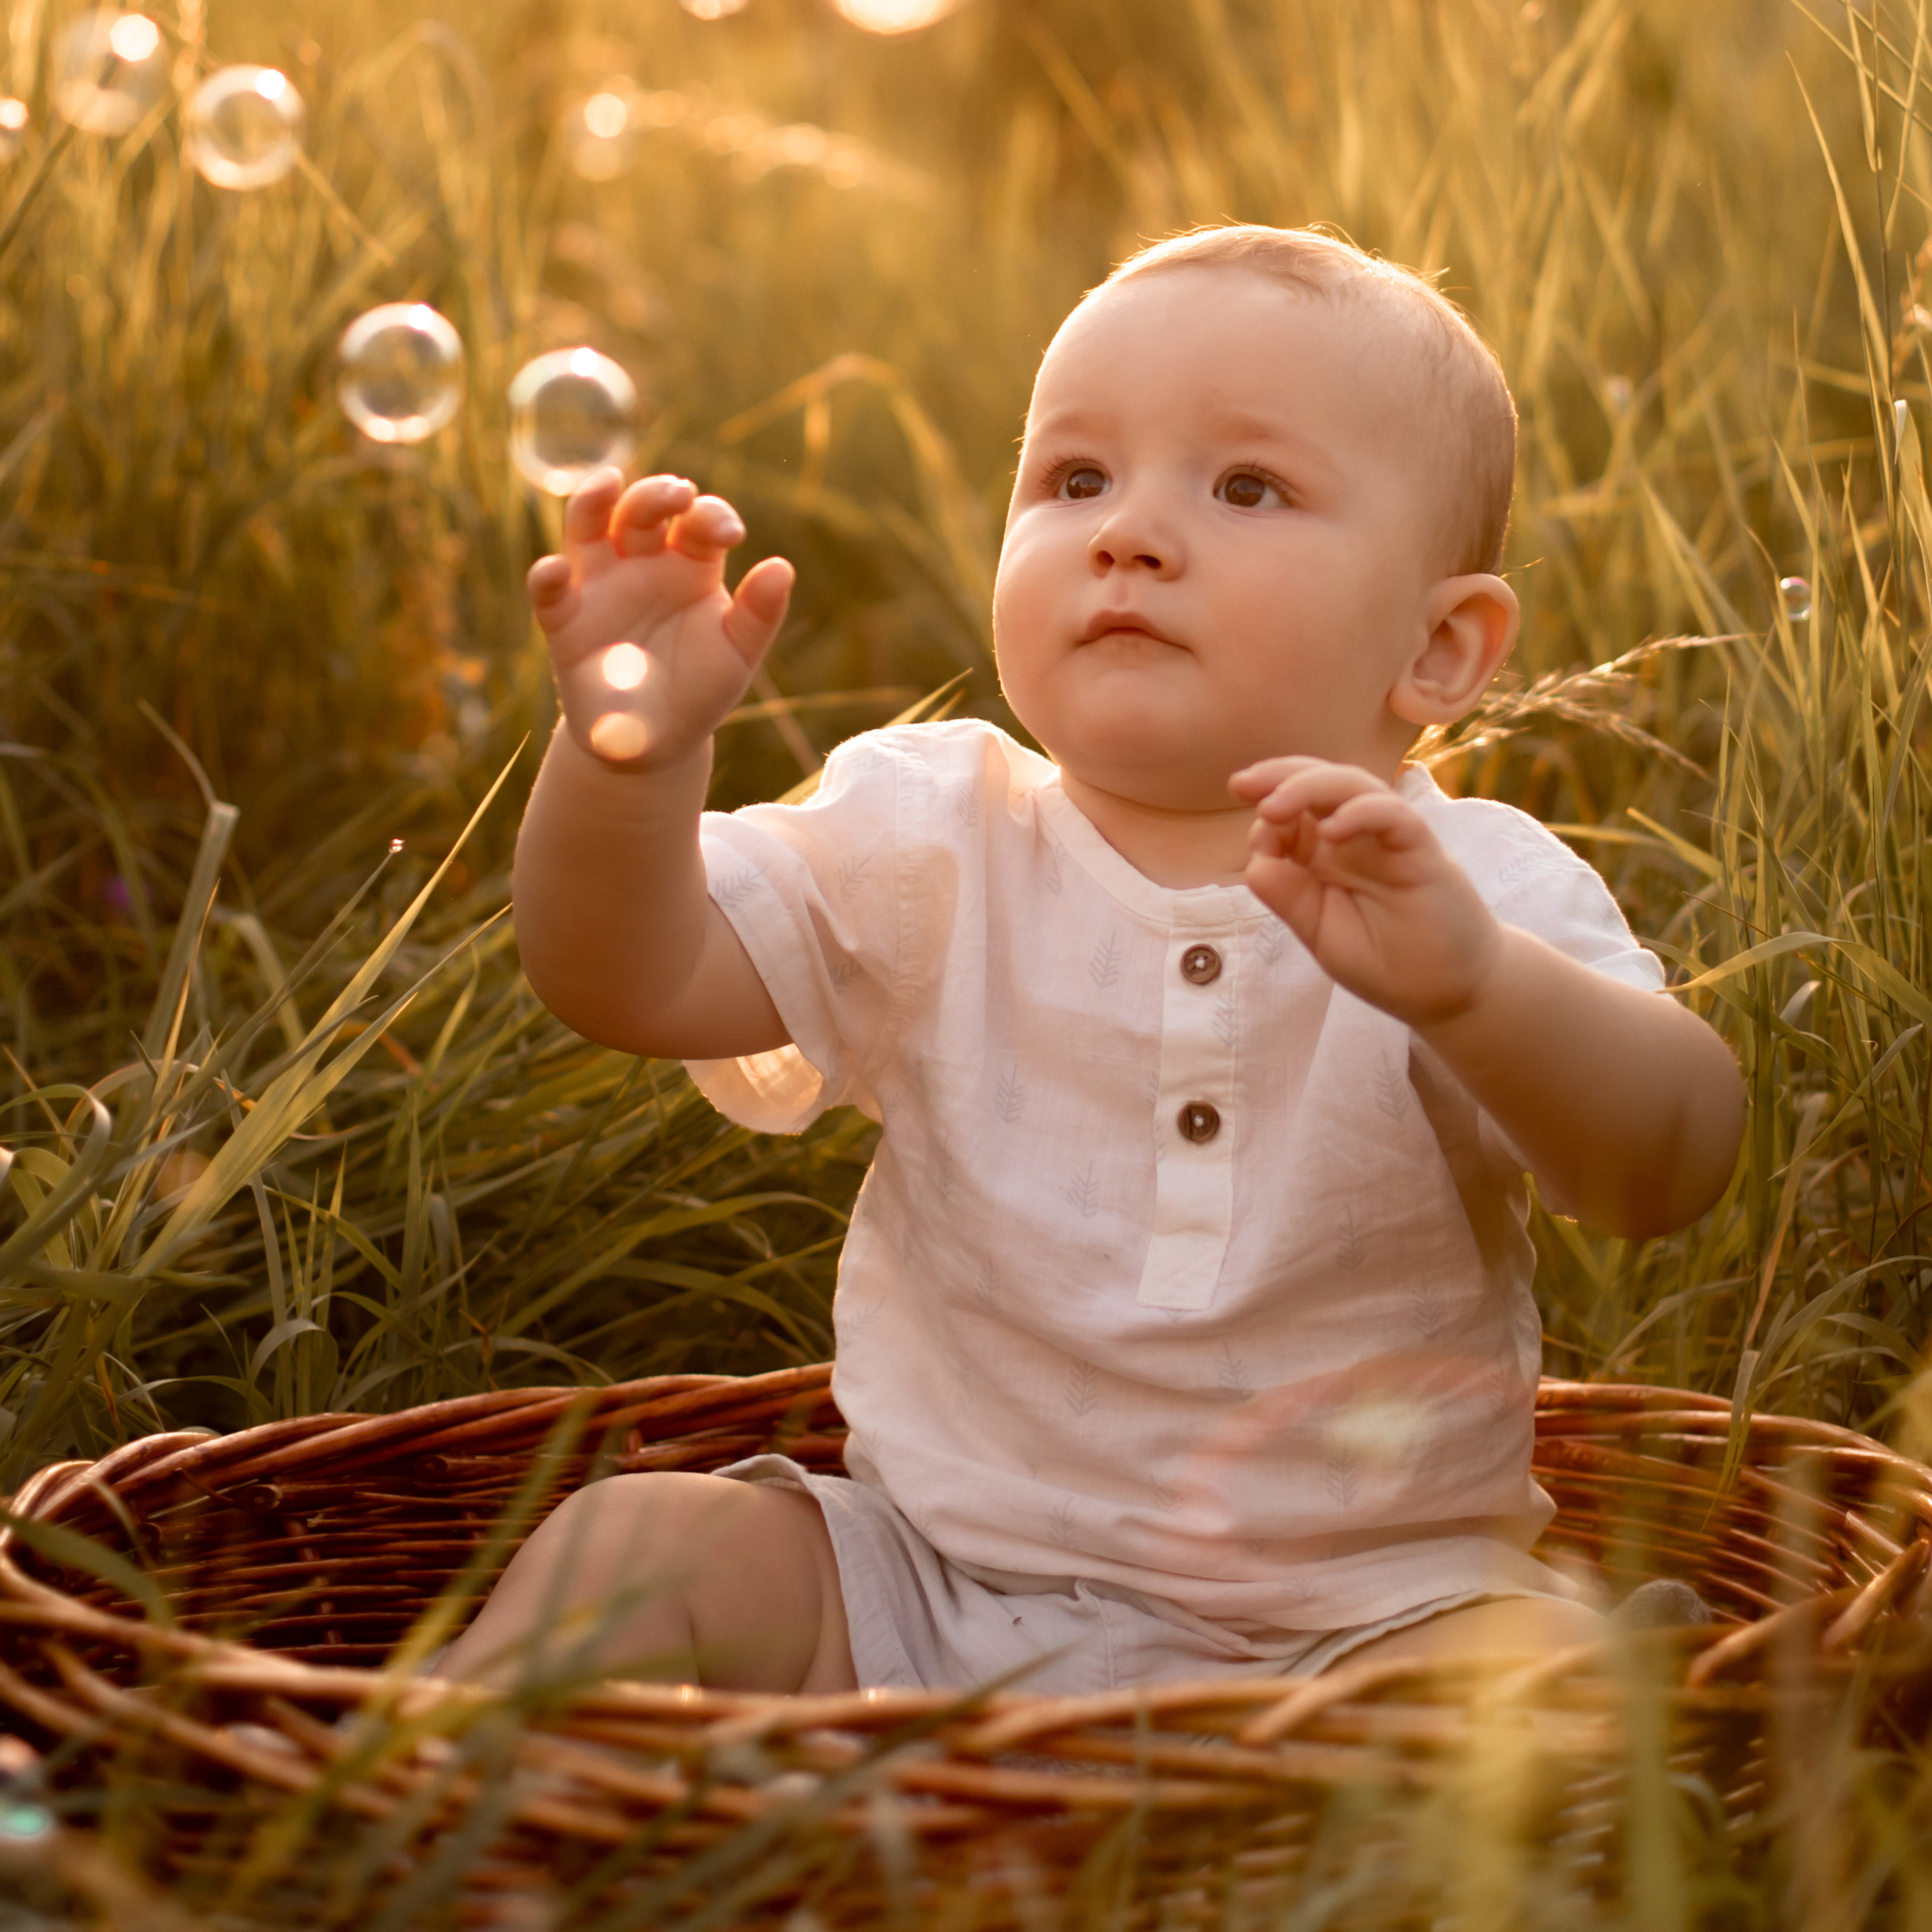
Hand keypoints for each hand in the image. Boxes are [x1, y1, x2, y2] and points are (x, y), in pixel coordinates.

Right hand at [528, 469, 794, 770]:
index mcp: (690, 565)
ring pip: (587, 527)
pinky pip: (549, 593)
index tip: (730, 535)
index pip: (698, 521)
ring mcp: (601, 586)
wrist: (658, 742)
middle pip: (642, 509)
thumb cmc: (701, 690)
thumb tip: (783, 567)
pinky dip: (547, 577)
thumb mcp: (738, 654)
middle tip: (678, 494)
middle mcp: (643, 564)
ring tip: (608, 484)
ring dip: (593, 502)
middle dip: (657, 494)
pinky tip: (555, 570)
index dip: (712, 516)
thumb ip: (759, 613)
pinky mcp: (566, 621)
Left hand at [1230, 757, 1502, 1027]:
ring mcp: (1388, 840)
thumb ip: (1288, 895)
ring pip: (1353, 786)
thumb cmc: (1383, 959)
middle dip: (1277, 776)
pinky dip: (1362, 812)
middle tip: (1241, 784)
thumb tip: (1255, 857)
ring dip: (1310, 787)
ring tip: (1274, 806)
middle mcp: (1354, 837)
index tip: (1252, 829)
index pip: (1291, 810)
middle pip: (1318, 785)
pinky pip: (1393, 815)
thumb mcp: (1318, 931)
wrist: (1446, 991)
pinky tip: (1333, 830)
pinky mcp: (1422, 851)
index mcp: (1323, 853)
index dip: (1265, 808)